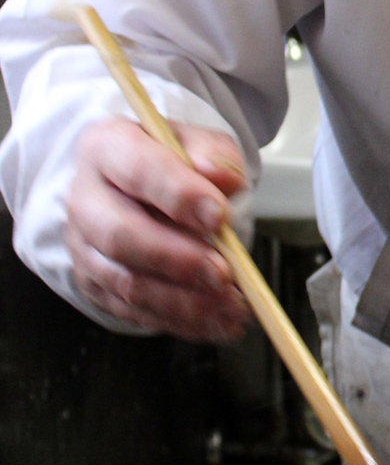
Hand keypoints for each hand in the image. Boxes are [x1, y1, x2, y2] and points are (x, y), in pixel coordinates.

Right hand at [66, 119, 251, 342]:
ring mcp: (84, 247)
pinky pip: (133, 311)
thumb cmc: (173, 162)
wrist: (146, 186)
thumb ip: (212, 155)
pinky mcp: (95, 283)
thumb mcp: (198, 142)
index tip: (218, 216)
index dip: (178, 195)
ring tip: (231, 306)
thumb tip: (222, 177)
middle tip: (224, 274)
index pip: (136, 170)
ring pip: (126, 282)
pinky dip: (179, 321)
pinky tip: (217, 322)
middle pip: (121, 236)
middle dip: (178, 260)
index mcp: (106, 148)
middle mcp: (85, 199)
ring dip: (183, 301)